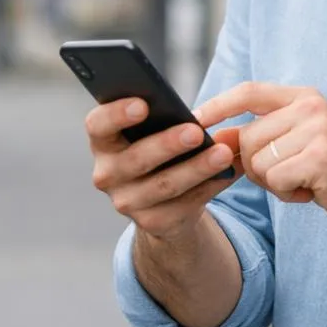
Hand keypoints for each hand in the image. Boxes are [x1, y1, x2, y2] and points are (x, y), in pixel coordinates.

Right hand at [86, 99, 241, 241]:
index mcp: (103, 141)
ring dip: (197, 169)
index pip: (98, 125)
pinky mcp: (152, 222)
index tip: (143, 104)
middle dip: (167, 144)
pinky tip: (228, 172)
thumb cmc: (157, 147)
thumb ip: (161, 116)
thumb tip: (192, 112)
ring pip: (164, 185)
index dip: (116, 114)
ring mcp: (127, 202)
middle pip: (135, 159)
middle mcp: (106, 174)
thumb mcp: (151, 131)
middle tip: (196, 132)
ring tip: (223, 153)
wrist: (160, 199)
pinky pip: (184, 204)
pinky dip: (209, 187)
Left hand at [195, 83, 326, 236]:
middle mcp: (310, 107)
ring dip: (274, 183)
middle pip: (247, 138)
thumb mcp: (299, 143)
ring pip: (258, 162)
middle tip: (290, 175)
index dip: (218, 105)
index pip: (248, 92)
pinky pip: (275, 180)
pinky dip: (287, 194)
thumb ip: (261, 136)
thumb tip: (213, 137)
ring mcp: (316, 131)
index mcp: (304, 97)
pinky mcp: (319, 158)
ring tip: (305, 181)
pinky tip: (313, 192)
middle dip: (257, 167)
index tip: (194, 118)